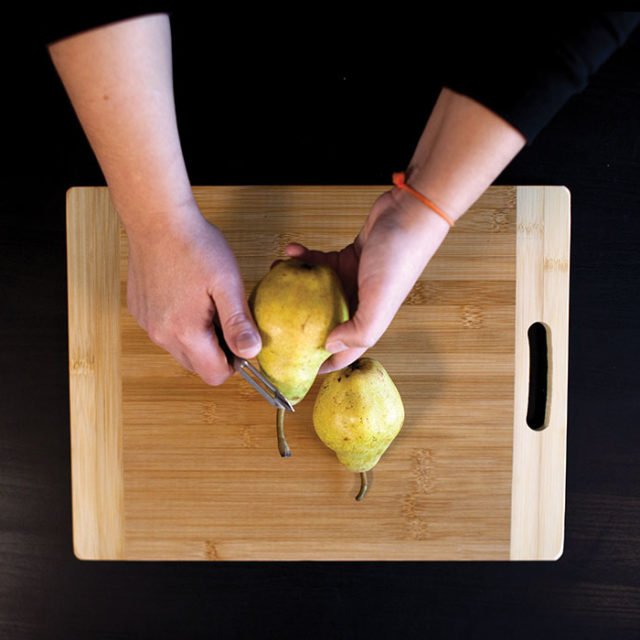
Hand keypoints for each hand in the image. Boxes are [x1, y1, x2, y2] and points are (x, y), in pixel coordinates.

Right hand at [126, 201, 260, 384]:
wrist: (157, 218)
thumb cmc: (194, 246)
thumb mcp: (227, 283)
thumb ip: (239, 322)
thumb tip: (251, 352)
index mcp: (184, 332)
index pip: (214, 375)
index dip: (235, 362)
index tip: (241, 337)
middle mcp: (161, 335)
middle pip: (198, 366)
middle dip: (218, 351)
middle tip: (226, 315)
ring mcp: (147, 324)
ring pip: (181, 350)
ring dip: (199, 337)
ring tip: (207, 302)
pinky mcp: (141, 312)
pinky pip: (166, 331)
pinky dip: (181, 323)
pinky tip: (188, 295)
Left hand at [285, 188, 450, 372]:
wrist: (410, 212)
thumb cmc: (400, 256)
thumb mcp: (380, 300)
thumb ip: (360, 330)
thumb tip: (330, 346)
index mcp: (370, 319)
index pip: (346, 351)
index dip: (323, 363)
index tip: (297, 367)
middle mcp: (361, 302)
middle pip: (325, 321)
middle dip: (298, 321)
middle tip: (272, 318)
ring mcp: (353, 280)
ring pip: (317, 291)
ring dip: (296, 284)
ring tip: (276, 276)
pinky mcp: (348, 258)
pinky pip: (320, 263)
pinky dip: (305, 258)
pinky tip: (292, 251)